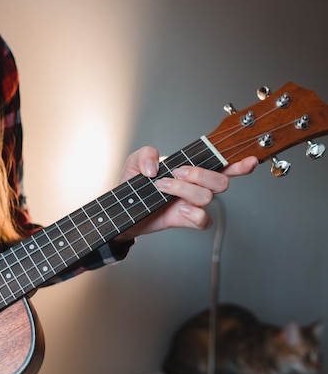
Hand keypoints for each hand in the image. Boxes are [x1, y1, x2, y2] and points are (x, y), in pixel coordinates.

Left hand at [114, 146, 257, 239]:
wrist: (123, 211)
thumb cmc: (134, 187)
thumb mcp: (135, 162)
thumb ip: (145, 154)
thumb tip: (156, 167)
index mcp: (191, 171)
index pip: (222, 165)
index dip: (238, 163)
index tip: (249, 159)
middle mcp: (196, 187)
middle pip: (220, 181)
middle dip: (199, 174)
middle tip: (176, 172)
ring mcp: (192, 204)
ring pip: (208, 197)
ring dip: (184, 189)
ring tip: (163, 188)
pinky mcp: (185, 220)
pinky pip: (203, 220)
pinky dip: (194, 214)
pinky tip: (179, 209)